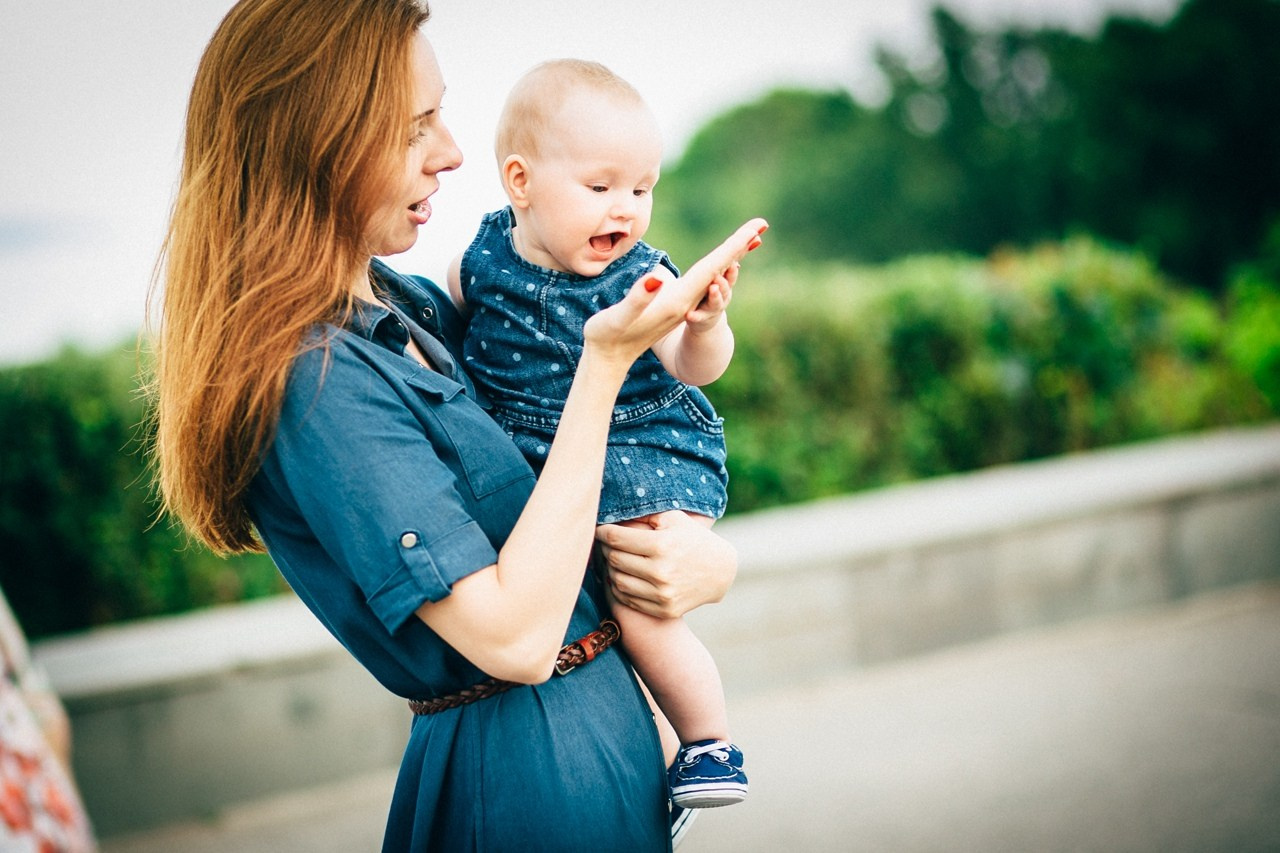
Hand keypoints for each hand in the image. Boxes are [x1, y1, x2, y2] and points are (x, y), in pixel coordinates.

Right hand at [583, 219, 766, 366]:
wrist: (608, 360)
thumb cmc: (607, 337)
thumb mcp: (618, 318)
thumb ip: (638, 299)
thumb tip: (657, 279)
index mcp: (677, 301)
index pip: (711, 269)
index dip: (732, 247)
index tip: (754, 229)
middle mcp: (685, 303)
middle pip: (719, 270)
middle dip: (739, 246)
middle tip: (762, 225)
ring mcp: (681, 306)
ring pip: (714, 276)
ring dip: (731, 257)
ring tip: (752, 239)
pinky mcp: (675, 306)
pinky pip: (703, 282)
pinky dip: (717, 269)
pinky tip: (722, 263)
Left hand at [594, 512, 737, 618]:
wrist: (720, 572)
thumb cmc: (693, 539)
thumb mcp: (674, 518)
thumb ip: (644, 515)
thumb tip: (613, 513)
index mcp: (662, 545)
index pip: (616, 538)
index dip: (602, 532)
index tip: (598, 529)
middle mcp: (661, 571)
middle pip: (615, 559)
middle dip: (605, 549)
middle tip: (605, 543)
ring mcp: (662, 593)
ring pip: (618, 580)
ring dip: (610, 569)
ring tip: (613, 559)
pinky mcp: (664, 609)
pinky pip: (628, 599)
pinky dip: (620, 587)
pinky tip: (622, 576)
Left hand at [684, 261, 737, 334]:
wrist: (707, 322)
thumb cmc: (712, 295)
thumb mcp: (720, 282)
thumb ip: (725, 268)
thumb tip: (744, 245)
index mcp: (725, 286)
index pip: (731, 277)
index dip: (732, 271)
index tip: (732, 264)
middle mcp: (722, 297)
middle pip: (725, 289)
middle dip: (723, 283)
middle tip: (718, 277)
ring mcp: (713, 309)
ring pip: (716, 303)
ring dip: (715, 296)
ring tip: (712, 289)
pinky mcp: (702, 318)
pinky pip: (699, 317)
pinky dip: (695, 316)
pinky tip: (689, 315)